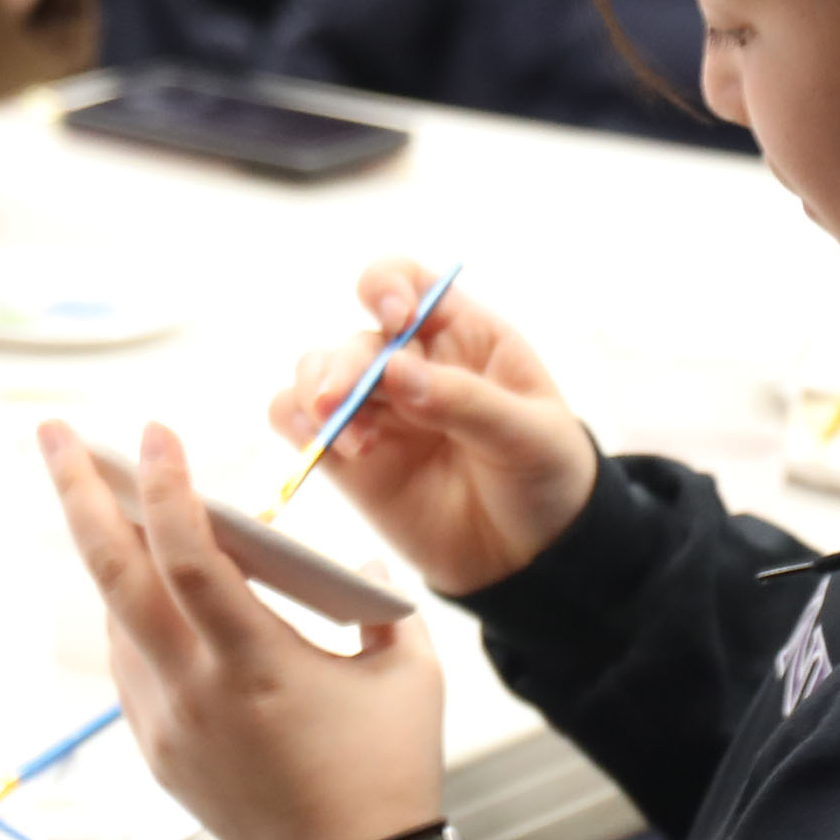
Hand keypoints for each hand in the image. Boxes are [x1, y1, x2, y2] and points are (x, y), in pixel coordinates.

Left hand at [40, 419, 445, 839]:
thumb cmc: (387, 772)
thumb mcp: (408, 674)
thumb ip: (378, 603)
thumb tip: (349, 561)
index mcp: (256, 664)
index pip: (191, 557)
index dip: (167, 487)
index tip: (155, 430)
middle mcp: (194, 689)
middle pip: (113, 574)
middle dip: (77, 494)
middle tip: (54, 433)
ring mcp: (166, 721)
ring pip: (113, 615)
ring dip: (104, 548)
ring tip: (96, 489)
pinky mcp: (156, 749)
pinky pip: (128, 661)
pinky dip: (129, 610)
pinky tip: (141, 580)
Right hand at [271, 261, 601, 594]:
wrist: (534, 557)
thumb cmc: (545, 475)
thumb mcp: (528, 434)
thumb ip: (465, 401)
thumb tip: (394, 371)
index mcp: (460, 335)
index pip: (407, 282)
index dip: (388, 286)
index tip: (393, 317)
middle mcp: (409, 362)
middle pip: (356, 340)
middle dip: (345, 367)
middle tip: (340, 403)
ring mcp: (376, 409)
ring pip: (315, 373)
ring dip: (316, 395)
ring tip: (350, 443)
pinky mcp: (348, 458)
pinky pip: (295, 421)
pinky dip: (294, 424)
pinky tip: (323, 449)